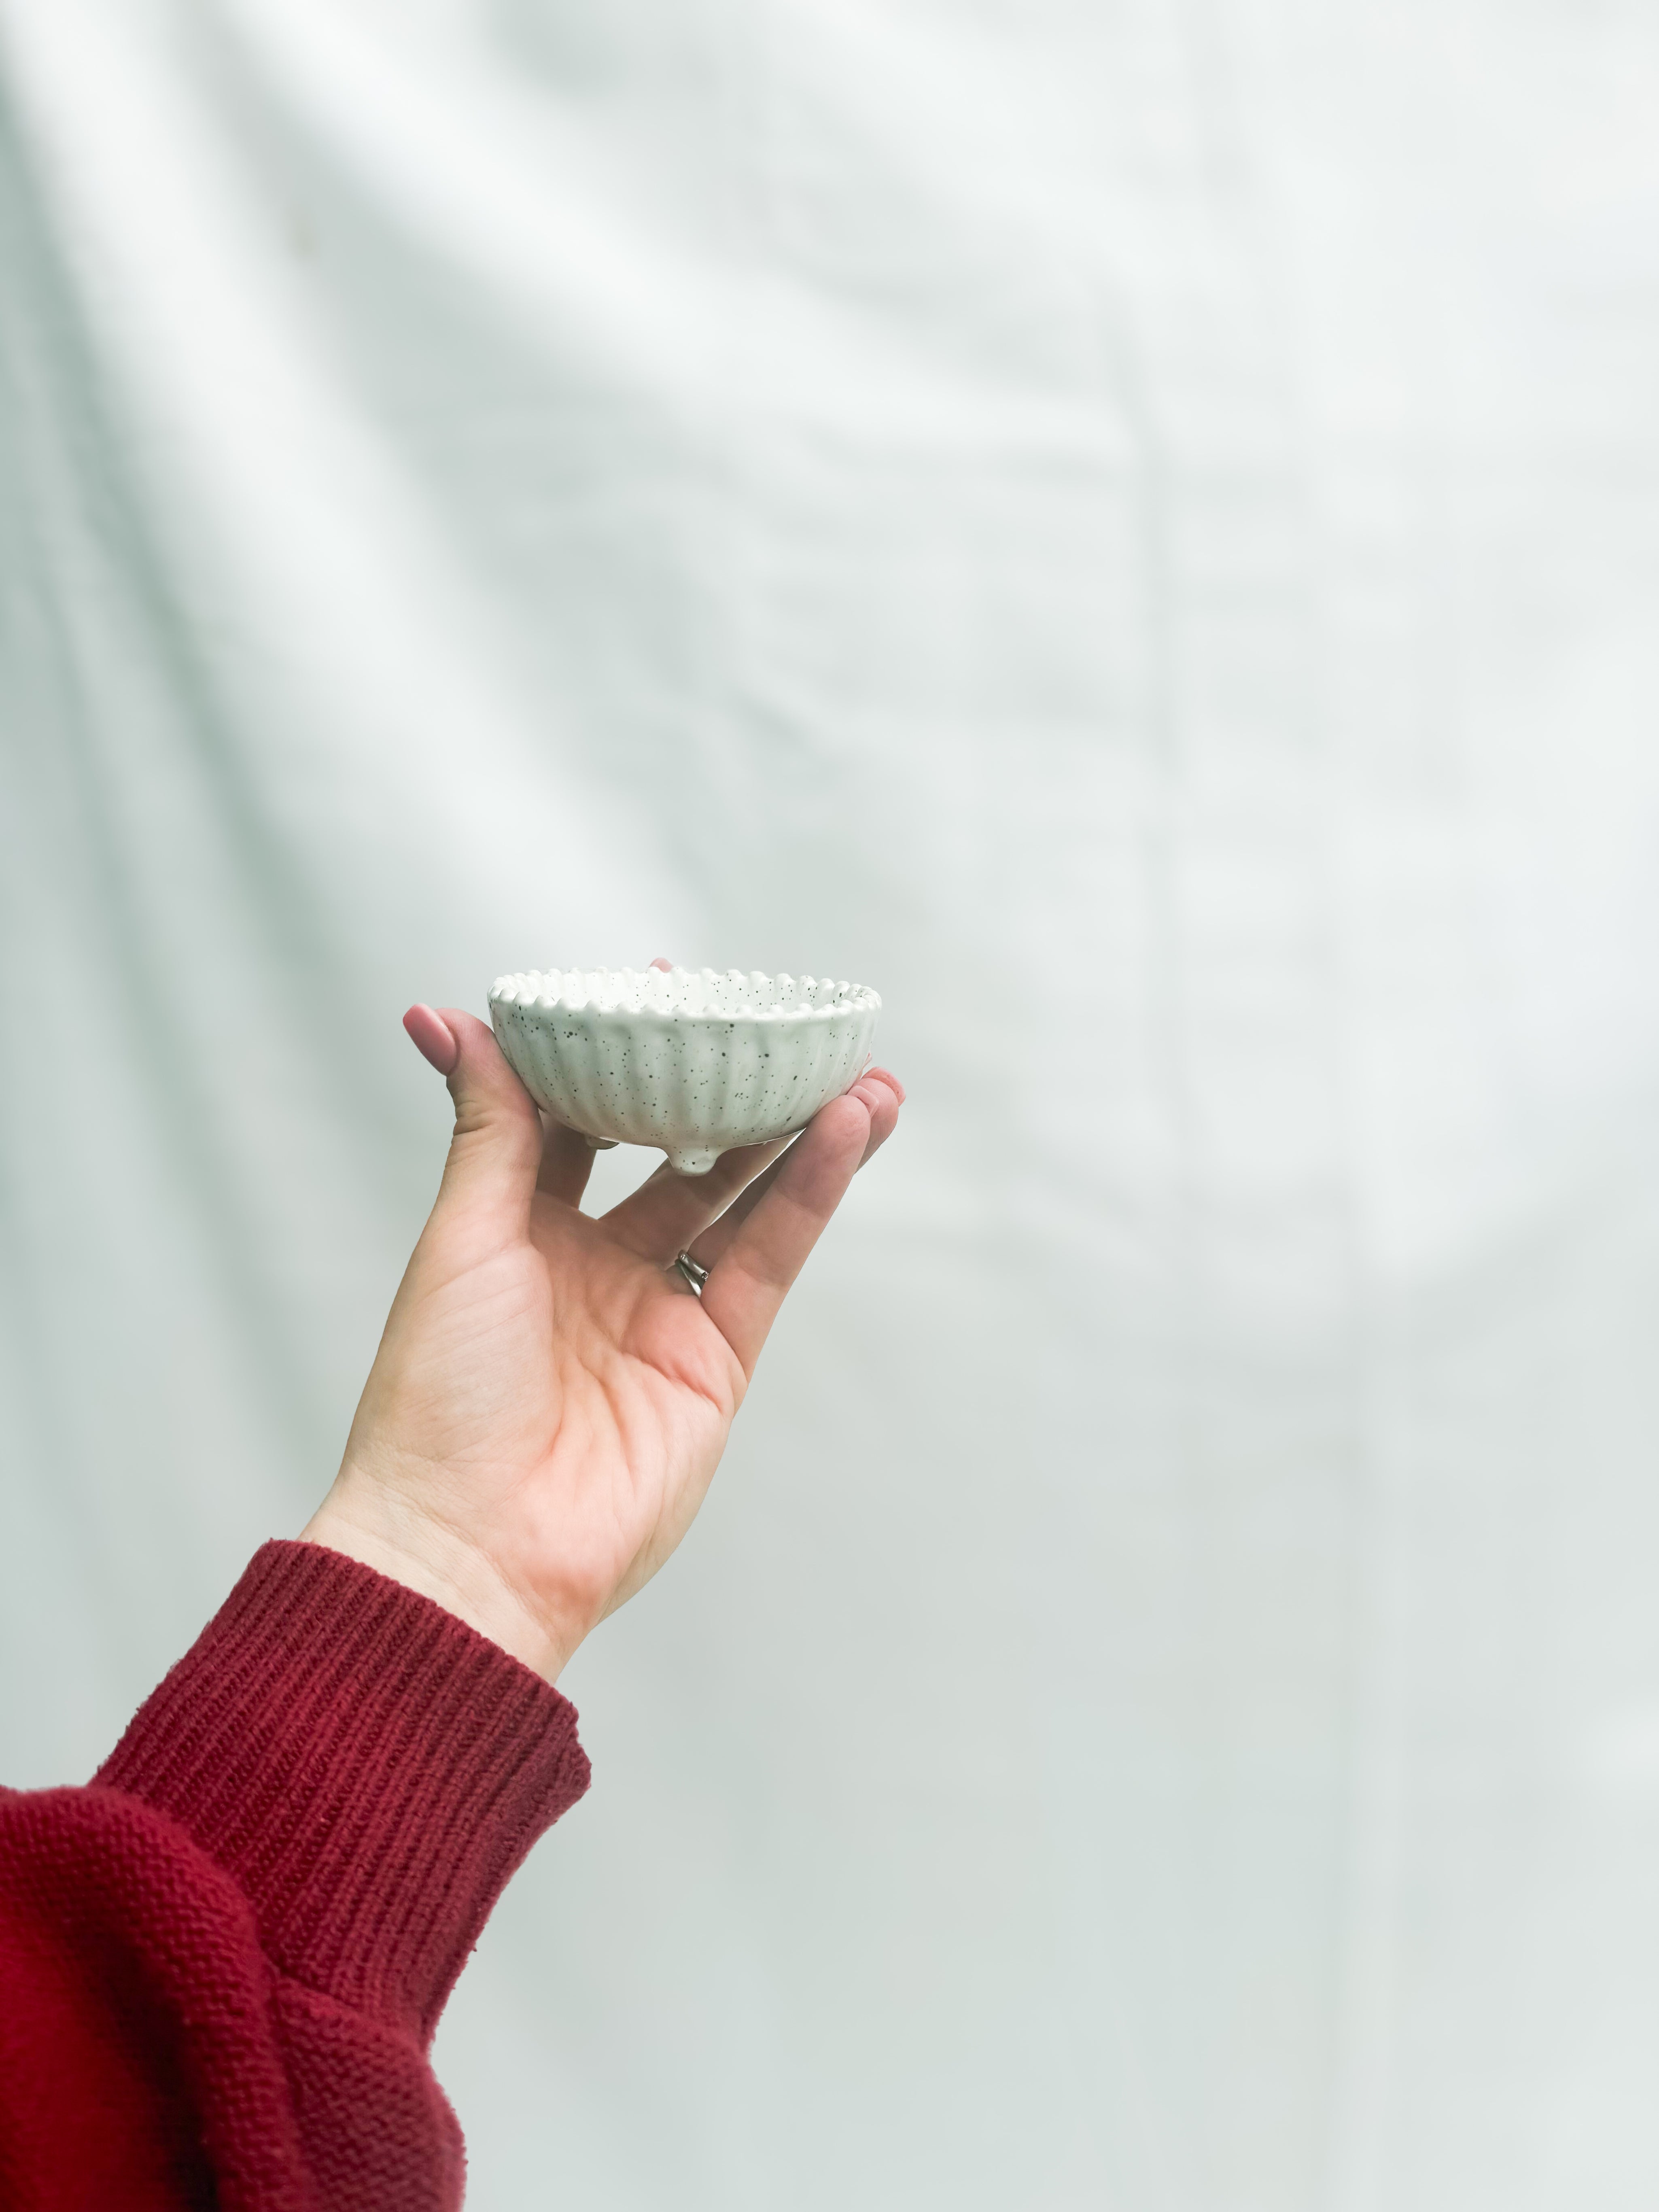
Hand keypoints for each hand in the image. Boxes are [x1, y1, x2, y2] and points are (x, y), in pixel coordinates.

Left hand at [302, 980, 903, 1679]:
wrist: (473, 1548)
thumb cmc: (439, 1397)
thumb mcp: (461, 1238)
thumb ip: (489, 1127)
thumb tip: (445, 1017)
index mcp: (517, 1234)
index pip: (582, 1123)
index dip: (622, 1058)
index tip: (662, 993)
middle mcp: (593, 1268)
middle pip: (676, 1156)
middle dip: (728, 1091)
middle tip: (778, 1023)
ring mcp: (659, 1315)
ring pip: (740, 1202)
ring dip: (796, 1133)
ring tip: (854, 1069)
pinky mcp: (715, 1363)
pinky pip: (769, 1259)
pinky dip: (809, 1192)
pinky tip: (845, 1128)